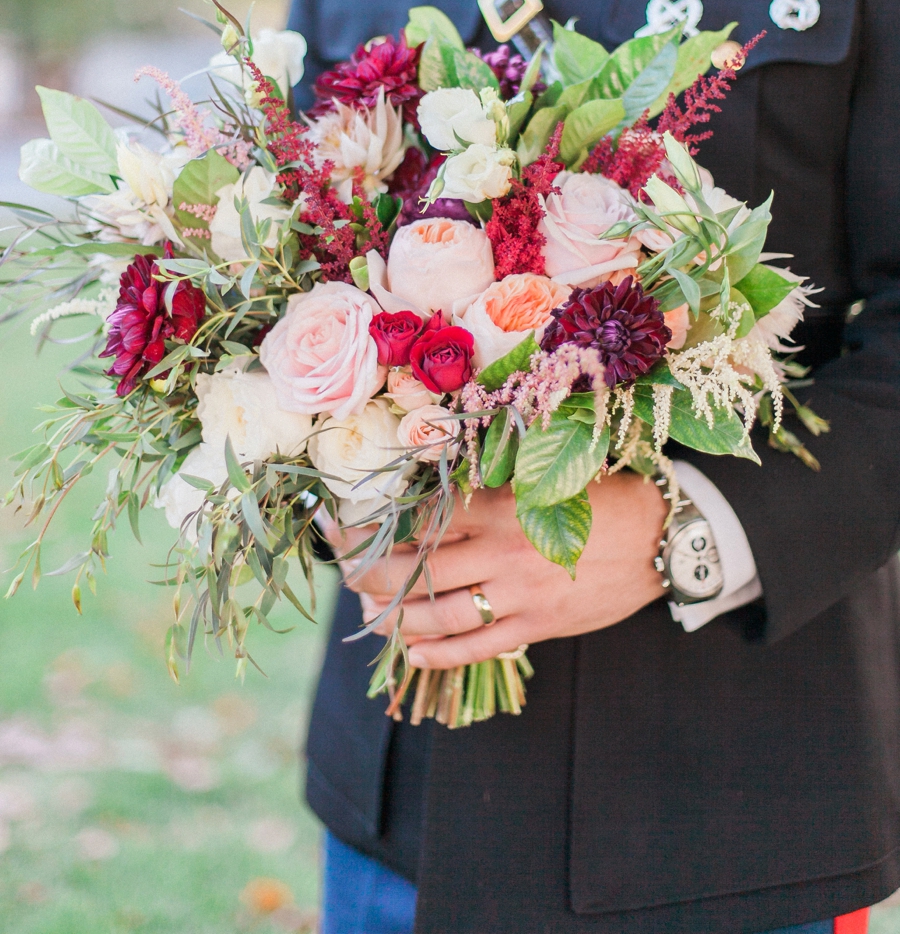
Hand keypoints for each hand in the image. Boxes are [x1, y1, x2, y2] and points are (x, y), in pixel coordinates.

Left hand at [323, 473, 667, 669]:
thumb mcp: (544, 476)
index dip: (380, 522)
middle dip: (372, 572)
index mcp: (501, 505)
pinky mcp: (539, 626)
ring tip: (372, 612)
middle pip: (419, 568)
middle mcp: (503, 551)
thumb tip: (433, 491)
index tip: (349, 524)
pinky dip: (440, 653)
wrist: (661, 536)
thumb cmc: (601, 495)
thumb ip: (492, 487)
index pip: (423, 516)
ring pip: (441, 614)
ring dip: (398, 615)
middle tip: (347, 570)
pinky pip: (479, 646)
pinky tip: (415, 650)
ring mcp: (520, 594)